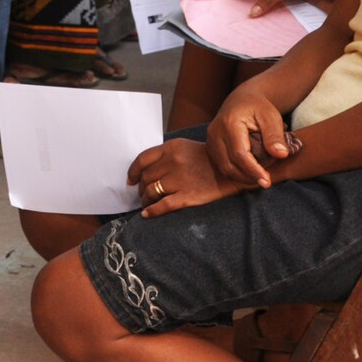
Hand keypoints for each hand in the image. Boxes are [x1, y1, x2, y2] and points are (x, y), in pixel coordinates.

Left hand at [131, 138, 251, 217]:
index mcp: (171, 148)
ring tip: (146, 202)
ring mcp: (180, 180)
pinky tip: (147, 214)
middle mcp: (173, 162)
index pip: (142, 160)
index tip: (130, 180)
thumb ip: (165, 154)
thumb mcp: (184, 147)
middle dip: (140, 188)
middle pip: (145, 178)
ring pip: (151, 192)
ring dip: (145, 199)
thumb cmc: (206, 159)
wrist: (231, 171)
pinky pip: (163, 206)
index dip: (133, 172)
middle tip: (141, 193)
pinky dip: (151, 211)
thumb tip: (144, 169)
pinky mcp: (187, 196)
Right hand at [206, 86, 292, 187]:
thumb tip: (281, 155)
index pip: (239, 154)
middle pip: (229, 164)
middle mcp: (215, 132)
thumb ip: (275, 136)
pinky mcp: (211, 147)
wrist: (241, 99)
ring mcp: (210, 140)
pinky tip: (250, 172)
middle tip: (266, 181)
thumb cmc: (258, 107)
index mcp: (229, 123)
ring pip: (224, 168)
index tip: (267, 181)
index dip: (253, 170)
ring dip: (242, 177)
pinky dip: (236, 173)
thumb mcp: (271, 116)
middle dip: (248, 177)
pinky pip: (222, 166)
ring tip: (259, 177)